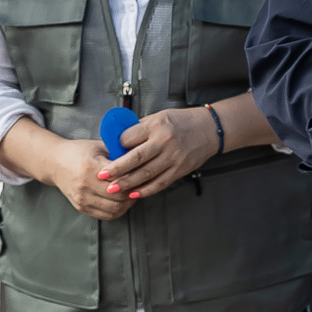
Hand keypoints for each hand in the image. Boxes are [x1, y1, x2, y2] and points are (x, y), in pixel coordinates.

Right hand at [43, 135, 135, 219]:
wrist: (55, 163)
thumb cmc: (80, 152)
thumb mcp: (100, 147)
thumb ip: (120, 154)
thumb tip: (143, 160)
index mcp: (90, 167)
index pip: (121, 179)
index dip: (135, 178)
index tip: (142, 173)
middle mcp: (84, 186)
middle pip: (120, 196)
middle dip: (134, 191)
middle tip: (141, 184)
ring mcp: (82, 199)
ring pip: (116, 208)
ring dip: (128, 203)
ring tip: (132, 192)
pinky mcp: (81, 207)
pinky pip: (107, 215)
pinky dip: (119, 210)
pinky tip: (122, 200)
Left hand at [99, 107, 224, 200]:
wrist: (210, 129)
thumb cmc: (181, 122)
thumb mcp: (159, 118)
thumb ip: (139, 129)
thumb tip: (117, 142)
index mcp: (157, 125)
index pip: (130, 138)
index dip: (116, 147)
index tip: (106, 153)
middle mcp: (165, 141)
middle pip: (136, 158)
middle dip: (117, 169)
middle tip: (101, 176)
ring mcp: (174, 157)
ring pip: (147, 174)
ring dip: (128, 183)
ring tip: (112, 189)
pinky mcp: (180, 169)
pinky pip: (161, 182)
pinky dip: (146, 190)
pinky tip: (134, 194)